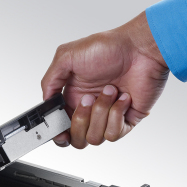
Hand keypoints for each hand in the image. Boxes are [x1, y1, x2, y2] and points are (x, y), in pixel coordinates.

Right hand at [41, 12, 168, 147]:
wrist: (141, 47)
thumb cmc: (109, 47)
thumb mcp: (66, 56)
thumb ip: (49, 80)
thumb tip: (46, 102)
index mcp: (74, 98)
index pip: (61, 127)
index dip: (58, 133)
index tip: (59, 130)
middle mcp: (90, 110)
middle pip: (76, 139)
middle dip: (80, 121)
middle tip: (89, 99)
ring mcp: (108, 117)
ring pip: (94, 138)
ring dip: (101, 113)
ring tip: (110, 90)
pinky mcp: (126, 120)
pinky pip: (113, 134)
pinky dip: (116, 115)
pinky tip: (123, 97)